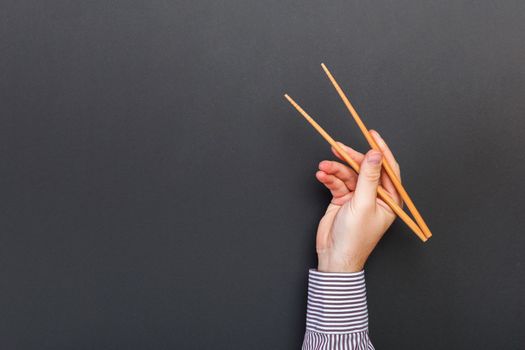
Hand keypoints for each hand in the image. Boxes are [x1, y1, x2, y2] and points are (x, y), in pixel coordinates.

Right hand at [315, 130, 402, 272]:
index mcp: (390, 199)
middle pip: (364, 169)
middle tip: (337, 147)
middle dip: (350, 158)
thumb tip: (375, 155)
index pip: (388, 169)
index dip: (381, 151)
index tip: (372, 135)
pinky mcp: (343, 199)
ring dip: (334, 169)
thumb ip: (368, 177)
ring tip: (323, 167)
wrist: (334, 256)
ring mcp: (358, 197)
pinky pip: (337, 183)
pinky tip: (322, 175)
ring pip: (348, 174)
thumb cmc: (355, 238)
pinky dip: (329, 178)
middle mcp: (375, 196)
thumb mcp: (363, 204)